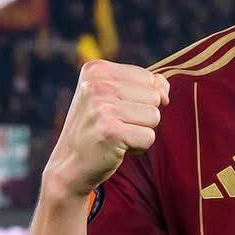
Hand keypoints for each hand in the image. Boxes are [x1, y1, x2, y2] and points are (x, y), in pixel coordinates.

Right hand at [43, 60, 168, 197]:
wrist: (69, 165)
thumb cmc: (96, 128)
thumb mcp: (114, 97)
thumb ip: (145, 86)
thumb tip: (164, 92)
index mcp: (96, 69)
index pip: (148, 78)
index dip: (140, 100)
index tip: (113, 110)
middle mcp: (96, 84)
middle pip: (154, 96)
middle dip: (141, 116)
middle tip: (113, 125)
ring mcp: (101, 107)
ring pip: (154, 116)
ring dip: (140, 131)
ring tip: (116, 135)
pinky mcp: (110, 131)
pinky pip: (149, 137)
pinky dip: (138, 147)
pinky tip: (116, 147)